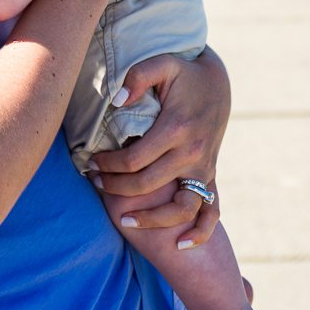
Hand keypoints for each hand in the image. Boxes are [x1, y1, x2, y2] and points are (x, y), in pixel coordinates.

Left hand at [90, 46, 229, 243]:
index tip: (91, 162)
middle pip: (148, 184)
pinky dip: (200, 232)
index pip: (134, 159)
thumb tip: (116, 100)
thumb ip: (137, 77)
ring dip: (152, 220)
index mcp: (177, 129)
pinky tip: (180, 245)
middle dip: (116, 188)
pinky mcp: (210, 174)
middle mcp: (192, 153)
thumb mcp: (162, 64)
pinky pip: (211, 211)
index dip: (108, 165)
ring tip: (124, 222)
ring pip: (180, 207)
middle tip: (94, 181)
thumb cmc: (184, 72)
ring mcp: (204, 167)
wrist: (218, 82)